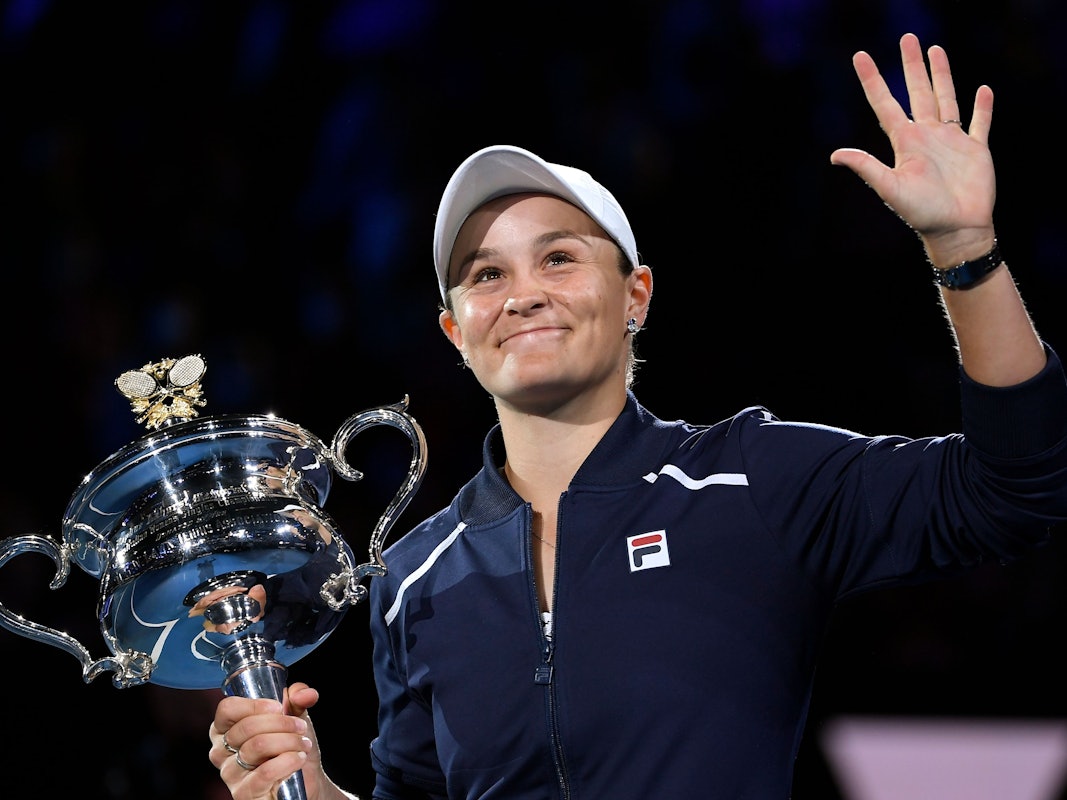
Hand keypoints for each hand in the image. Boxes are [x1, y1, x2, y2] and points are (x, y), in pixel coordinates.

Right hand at [209, 682, 335, 799]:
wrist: (305, 781)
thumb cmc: (291, 746)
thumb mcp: (294, 716)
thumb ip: (298, 698)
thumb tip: (305, 693)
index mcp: (225, 729)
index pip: (227, 709)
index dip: (254, 705)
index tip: (278, 708)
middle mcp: (220, 752)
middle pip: (246, 727)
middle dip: (282, 723)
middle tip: (300, 727)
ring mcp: (230, 775)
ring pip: (258, 746)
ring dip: (289, 741)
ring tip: (303, 744)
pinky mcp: (243, 794)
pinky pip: (266, 772)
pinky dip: (288, 761)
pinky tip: (299, 758)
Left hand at [830, 32, 995, 264]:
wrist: (956, 230)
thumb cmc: (921, 213)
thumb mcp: (890, 187)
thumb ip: (867, 167)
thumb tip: (834, 155)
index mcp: (905, 142)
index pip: (885, 104)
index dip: (873, 80)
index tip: (860, 57)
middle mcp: (927, 136)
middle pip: (918, 92)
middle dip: (913, 65)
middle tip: (908, 38)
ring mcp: (952, 141)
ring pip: (946, 98)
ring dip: (942, 75)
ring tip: (936, 50)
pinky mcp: (976, 150)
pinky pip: (980, 123)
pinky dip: (982, 108)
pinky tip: (982, 90)